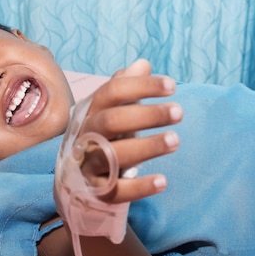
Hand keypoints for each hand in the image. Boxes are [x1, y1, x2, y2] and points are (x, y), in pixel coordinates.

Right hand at [78, 59, 182, 202]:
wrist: (75, 180)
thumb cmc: (102, 137)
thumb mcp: (110, 111)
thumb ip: (125, 88)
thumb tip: (143, 64)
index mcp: (91, 111)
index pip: (112, 92)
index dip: (141, 86)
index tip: (172, 86)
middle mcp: (86, 135)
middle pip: (112, 121)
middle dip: (147, 115)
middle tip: (179, 112)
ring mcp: (89, 164)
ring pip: (114, 155)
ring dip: (147, 146)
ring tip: (176, 140)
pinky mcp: (97, 191)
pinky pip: (117, 190)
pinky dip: (140, 187)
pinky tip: (163, 181)